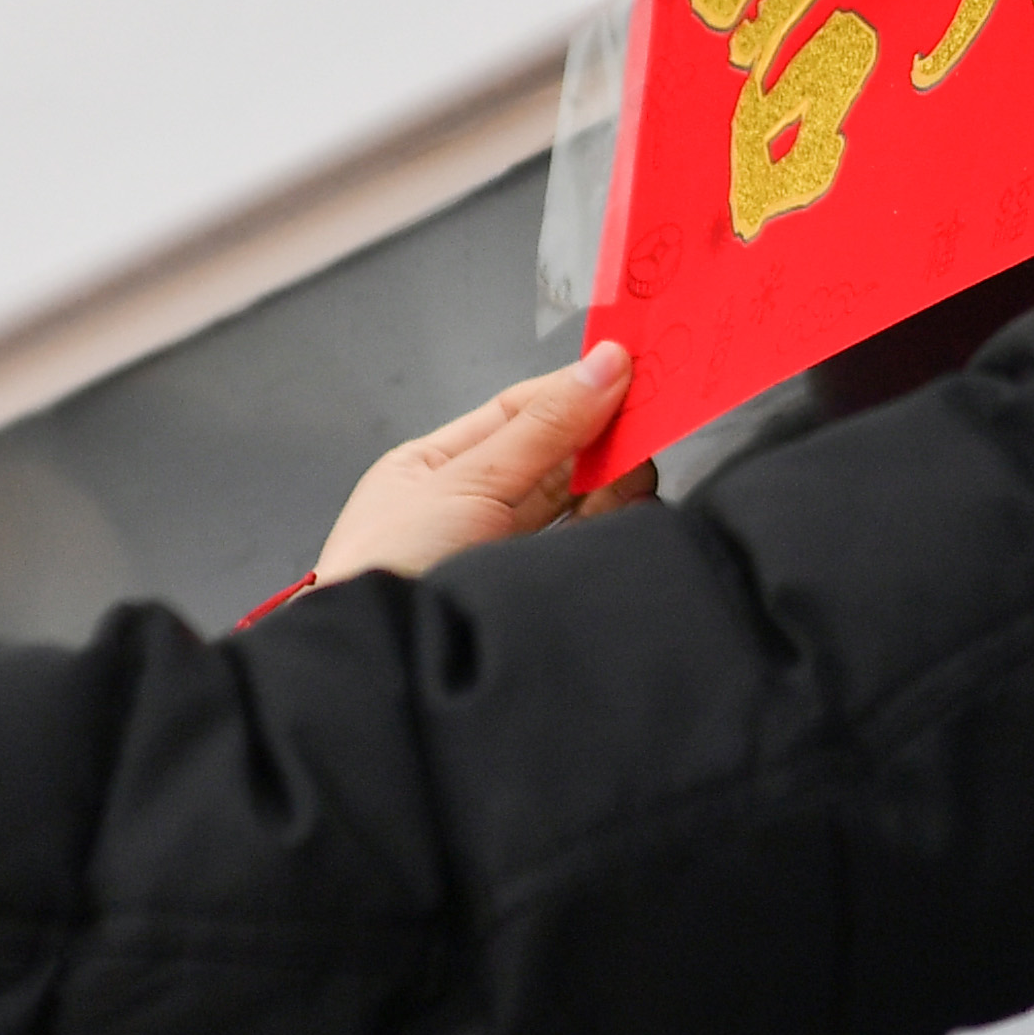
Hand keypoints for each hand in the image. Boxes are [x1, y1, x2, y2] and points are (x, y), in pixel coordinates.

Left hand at [310, 340, 660, 583]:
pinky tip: (631, 507)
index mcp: (431, 468)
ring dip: (610, 480)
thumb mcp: (467, 480)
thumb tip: (602, 367)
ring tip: (640, 463)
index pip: (515, 413)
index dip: (570, 389)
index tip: (625, 370)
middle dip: (598, 435)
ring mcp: (497, 552)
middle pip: (550, 457)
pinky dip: (610, 525)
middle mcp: (466, 507)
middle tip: (646, 416)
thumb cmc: (387, 569)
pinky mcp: (527, 590)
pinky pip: (579, 546)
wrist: (387, 666)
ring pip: (571, 502)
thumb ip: (544, 427)